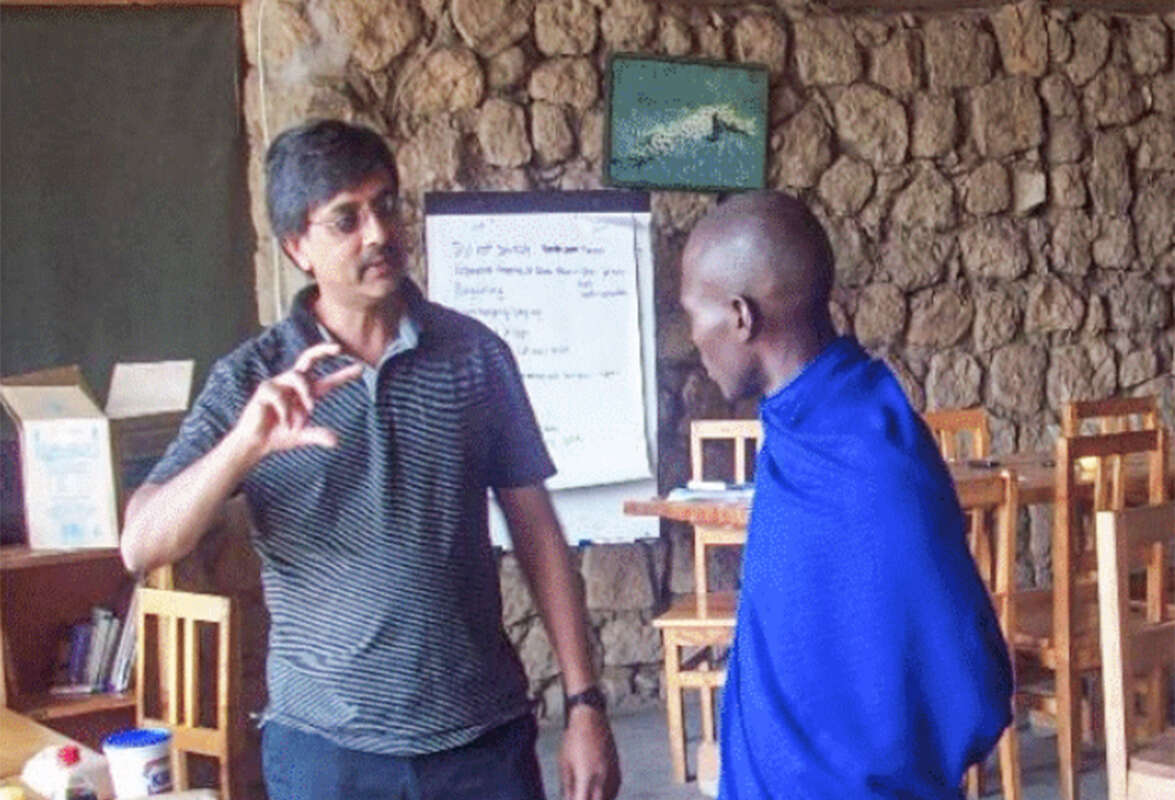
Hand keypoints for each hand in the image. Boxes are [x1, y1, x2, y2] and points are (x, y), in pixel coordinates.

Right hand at [231, 342, 361, 461]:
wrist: (254, 444)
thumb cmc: (278, 436)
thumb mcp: (301, 436)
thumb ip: (317, 435)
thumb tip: (336, 441)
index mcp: (305, 394)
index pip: (327, 381)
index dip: (343, 374)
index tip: (362, 369)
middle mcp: (292, 384)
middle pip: (308, 357)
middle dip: (323, 350)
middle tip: (339, 348)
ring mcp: (278, 384)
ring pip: (298, 377)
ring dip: (305, 395)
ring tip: (306, 415)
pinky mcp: (264, 390)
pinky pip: (280, 396)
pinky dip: (286, 412)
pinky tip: (284, 424)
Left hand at [560, 706, 619, 799]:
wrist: (591, 719)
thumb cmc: (573, 740)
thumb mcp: (565, 765)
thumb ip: (567, 788)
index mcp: (587, 777)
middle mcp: (602, 778)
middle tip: (578, 796)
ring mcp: (612, 774)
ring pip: (607, 799)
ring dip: (597, 799)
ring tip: (585, 793)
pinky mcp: (618, 770)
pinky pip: (613, 792)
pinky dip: (605, 796)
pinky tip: (596, 793)